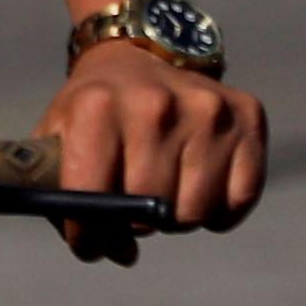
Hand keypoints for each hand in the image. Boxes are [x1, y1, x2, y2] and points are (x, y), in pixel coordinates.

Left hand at [42, 36, 262, 263]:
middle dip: (134, 225)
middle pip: (148, 211)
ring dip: (176, 219)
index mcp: (98, 106)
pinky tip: (198, 188)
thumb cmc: (95, 111)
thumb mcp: (57, 138)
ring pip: (195, 213)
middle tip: (131, 211)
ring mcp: (207, 108)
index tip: (88, 241)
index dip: (86, 233)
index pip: (90, 196)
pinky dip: (219, 211)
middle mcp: (155, 103)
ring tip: (163, 194)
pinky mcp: (247, 115)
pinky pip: (238, 200)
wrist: (140, 53)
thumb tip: (114, 251)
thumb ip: (62, 200)